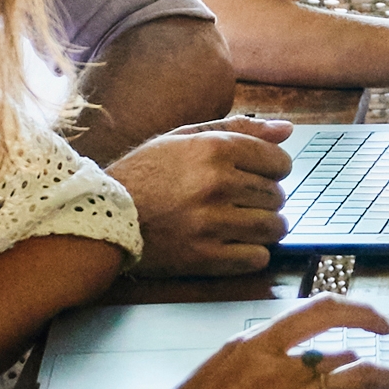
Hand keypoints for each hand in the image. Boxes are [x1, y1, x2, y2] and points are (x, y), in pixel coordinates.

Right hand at [110, 120, 292, 280]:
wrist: (101, 216)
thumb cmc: (144, 173)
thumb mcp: (184, 139)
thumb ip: (238, 130)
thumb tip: (287, 130)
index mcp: (214, 149)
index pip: (280, 162)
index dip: (273, 170)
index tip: (256, 177)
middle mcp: (217, 183)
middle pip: (278, 196)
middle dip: (265, 199)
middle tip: (239, 201)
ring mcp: (211, 223)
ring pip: (274, 227)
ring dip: (264, 227)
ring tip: (241, 224)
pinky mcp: (204, 257)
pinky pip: (257, 258)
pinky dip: (252, 253)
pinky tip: (232, 245)